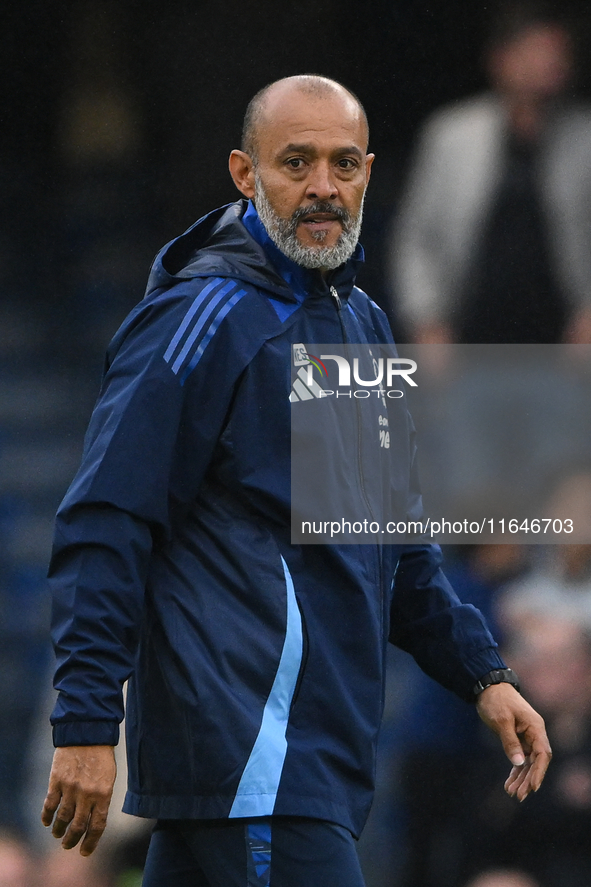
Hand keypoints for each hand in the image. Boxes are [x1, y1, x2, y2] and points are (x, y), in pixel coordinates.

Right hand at [41, 745, 115, 854]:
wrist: (88, 732)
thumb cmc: (101, 756)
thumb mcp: (109, 778)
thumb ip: (101, 798)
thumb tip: (93, 820)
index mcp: (103, 794)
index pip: (97, 826)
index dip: (90, 842)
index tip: (84, 851)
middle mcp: (87, 794)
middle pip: (78, 826)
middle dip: (72, 840)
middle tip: (68, 845)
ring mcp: (70, 788)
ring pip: (62, 818)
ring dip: (59, 830)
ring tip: (58, 834)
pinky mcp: (57, 781)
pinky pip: (49, 805)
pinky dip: (47, 816)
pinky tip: (47, 822)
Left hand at [476, 682, 551, 801]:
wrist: (488, 687)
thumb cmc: (496, 700)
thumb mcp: (501, 720)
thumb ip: (510, 741)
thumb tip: (519, 763)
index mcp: (535, 727)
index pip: (543, 754)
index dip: (539, 771)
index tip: (533, 787)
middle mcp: (534, 733)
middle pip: (536, 761)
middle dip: (528, 779)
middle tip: (518, 796)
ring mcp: (526, 737)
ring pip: (527, 762)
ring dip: (521, 778)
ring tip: (512, 794)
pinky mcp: (517, 739)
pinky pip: (519, 758)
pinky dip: (514, 771)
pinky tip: (509, 784)